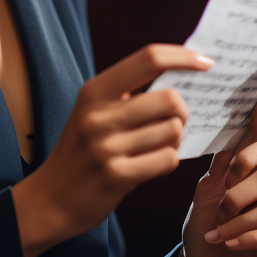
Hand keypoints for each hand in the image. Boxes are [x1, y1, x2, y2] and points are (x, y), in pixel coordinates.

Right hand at [11, 44, 211, 256]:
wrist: (51, 199)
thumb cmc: (82, 150)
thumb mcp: (94, 111)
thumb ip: (128, 92)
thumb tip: (182, 72)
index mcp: (94, 91)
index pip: (148, 58)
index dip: (182, 57)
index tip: (206, 62)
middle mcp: (98, 115)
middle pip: (170, 99)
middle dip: (181, 112)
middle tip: (172, 121)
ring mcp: (106, 147)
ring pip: (173, 131)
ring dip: (174, 139)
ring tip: (155, 146)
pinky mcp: (116, 176)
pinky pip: (167, 160)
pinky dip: (167, 161)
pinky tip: (150, 164)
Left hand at [178, 101, 256, 256]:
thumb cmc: (203, 230)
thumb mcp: (203, 197)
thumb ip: (218, 171)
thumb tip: (228, 143)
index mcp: (252, 172)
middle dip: (240, 190)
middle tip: (220, 205)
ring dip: (239, 219)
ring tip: (218, 231)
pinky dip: (247, 236)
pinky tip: (229, 242)